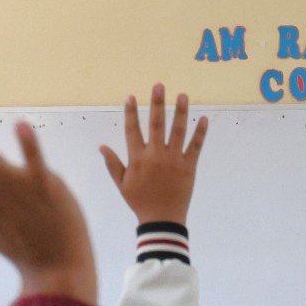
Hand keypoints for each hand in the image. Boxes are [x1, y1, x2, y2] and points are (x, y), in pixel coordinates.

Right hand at [98, 85, 207, 224]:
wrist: (162, 220)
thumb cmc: (140, 201)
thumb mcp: (122, 184)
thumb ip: (112, 164)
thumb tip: (101, 146)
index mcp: (138, 158)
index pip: (132, 130)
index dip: (131, 113)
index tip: (131, 96)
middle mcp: (155, 155)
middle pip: (156, 124)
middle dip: (157, 103)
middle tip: (159, 86)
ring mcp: (174, 160)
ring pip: (178, 131)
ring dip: (180, 112)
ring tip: (182, 95)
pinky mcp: (189, 167)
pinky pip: (195, 146)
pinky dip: (200, 133)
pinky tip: (204, 119)